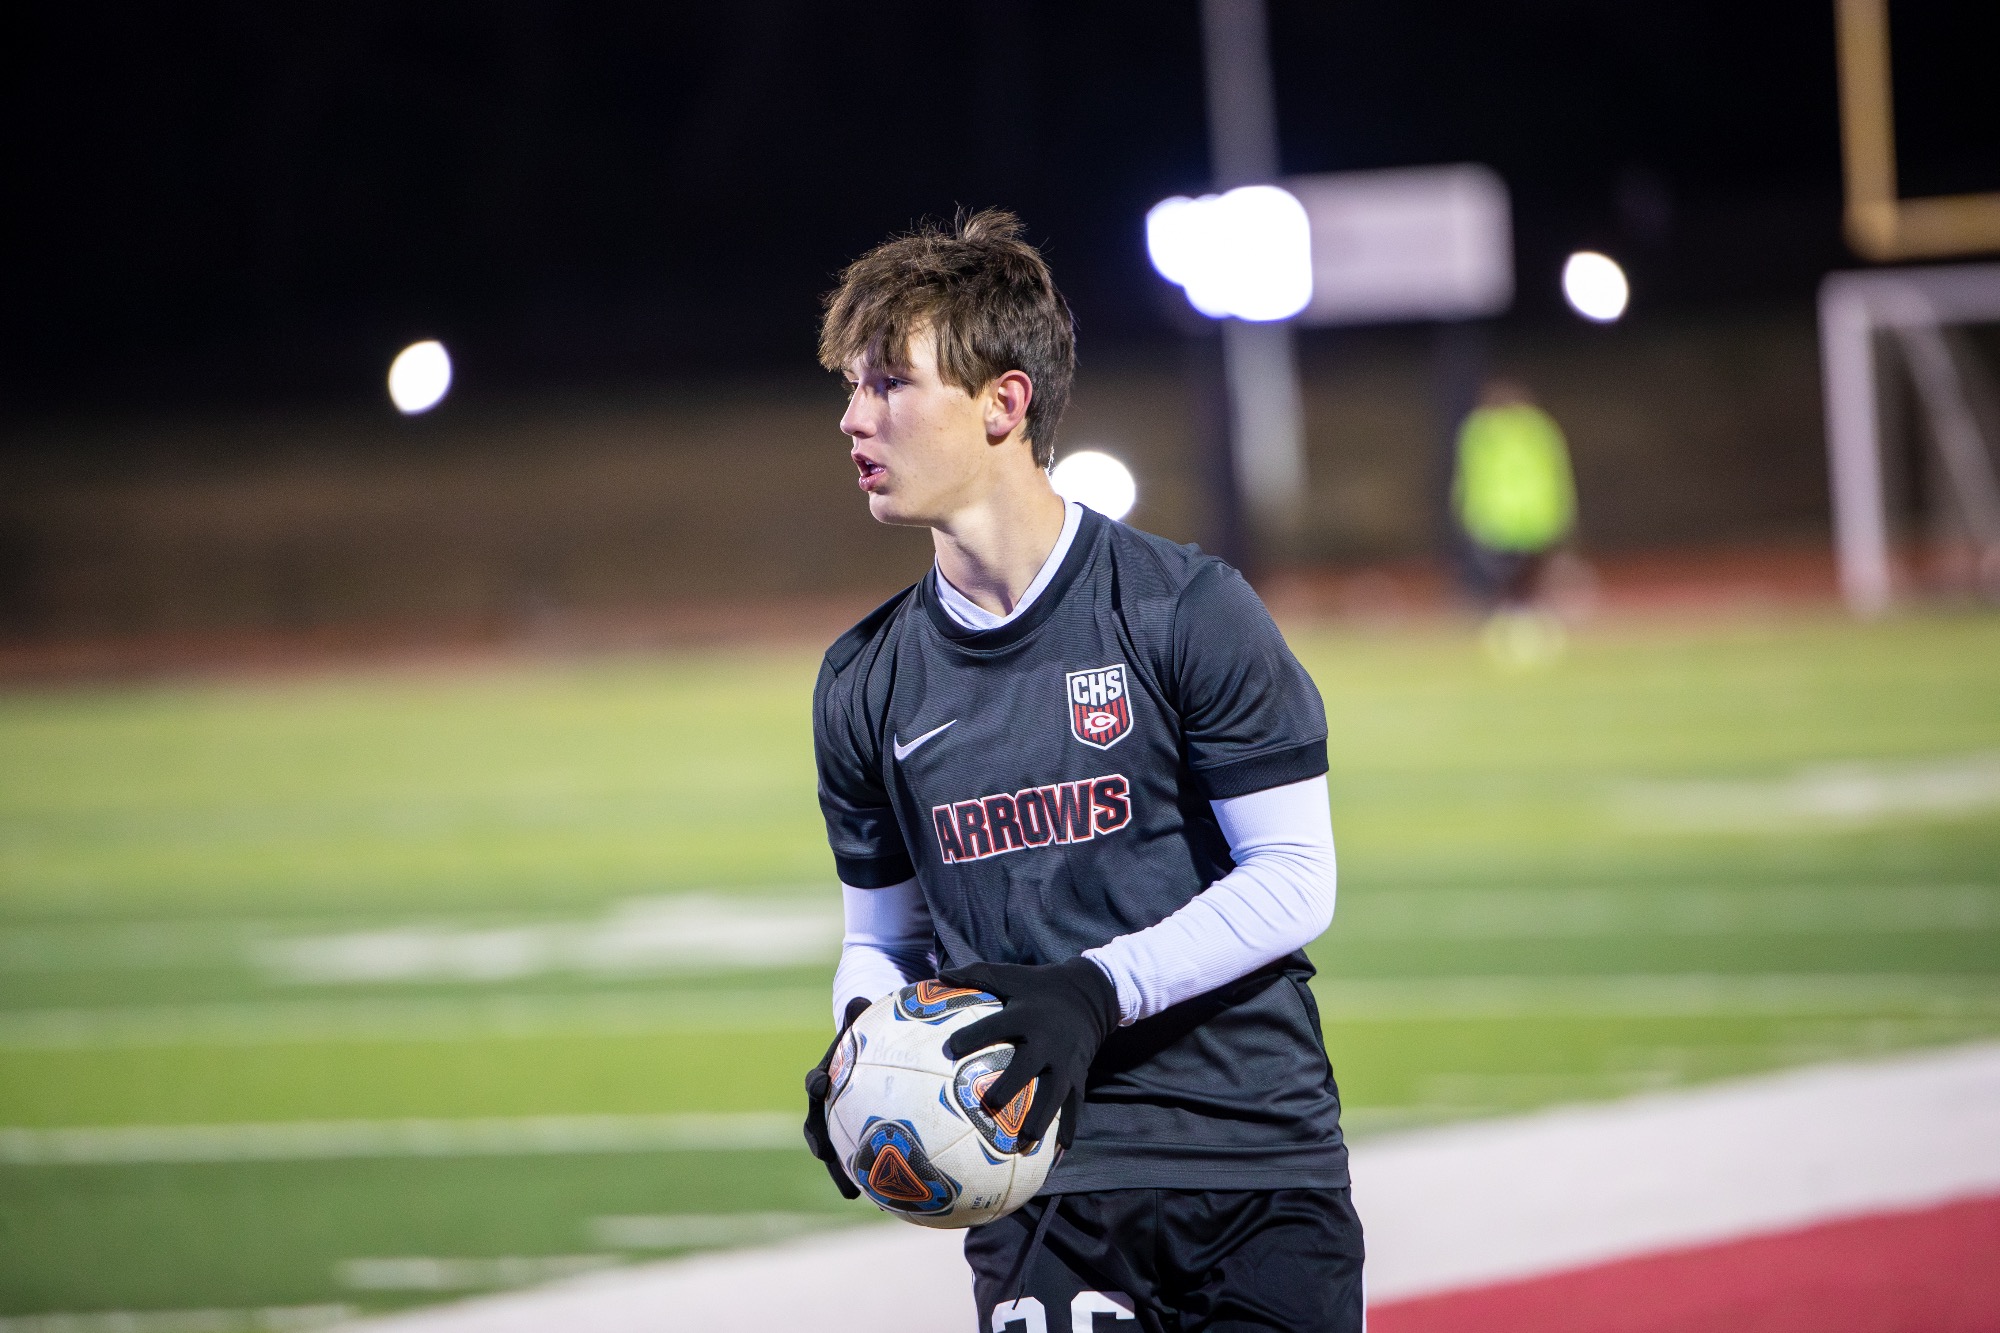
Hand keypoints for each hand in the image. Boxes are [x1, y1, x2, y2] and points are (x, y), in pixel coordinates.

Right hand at [803, 996, 872, 1199]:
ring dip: (842, 1174)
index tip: (819, 1086)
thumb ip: (858, 1014)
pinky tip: (893, 1199)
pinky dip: (875, 1179)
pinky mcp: (857, 1142)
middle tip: (826, 1157)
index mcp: (825, 1079)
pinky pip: (863, 1163)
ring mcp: (840, 1128)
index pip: (815, 1082)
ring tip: (853, 1194)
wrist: (864, 1060)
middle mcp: (826, 1108)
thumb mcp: (861, 1026)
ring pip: (837, 1155)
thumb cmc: (863, 1040)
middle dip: (822, 1146)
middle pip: (817, 1131)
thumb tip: (857, 998)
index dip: (816, 1085)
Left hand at [938, 957, 1119, 1151]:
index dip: (972, 1037)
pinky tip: (1060, 1153)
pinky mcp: (1080, 1074)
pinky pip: (1075, 1105)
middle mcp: (1047, 1041)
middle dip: (1009, 1087)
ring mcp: (1066, 1061)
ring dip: (1040, 1119)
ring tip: (1024, 1143)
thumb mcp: (1011, 975)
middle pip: (1027, 1067)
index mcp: (1026, 1016)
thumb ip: (976, 974)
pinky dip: (1070, 1128)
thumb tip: (939, 974)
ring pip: (1053, 1094)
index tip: (950, 1049)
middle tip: (988, 1105)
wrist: (1091, 994)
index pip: (996, 1026)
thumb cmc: (1040, 986)